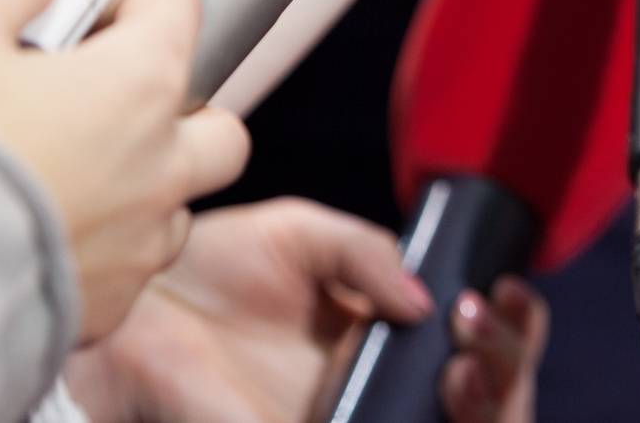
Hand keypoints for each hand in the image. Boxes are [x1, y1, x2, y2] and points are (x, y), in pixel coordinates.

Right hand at [0, 0, 250, 340]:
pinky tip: (54, 227)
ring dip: (147, 179)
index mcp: (140, 85)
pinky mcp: (113, 298)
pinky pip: (135, 263)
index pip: (181, 5)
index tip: (94, 2)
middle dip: (177, 102)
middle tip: (110, 95)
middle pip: (215, 118)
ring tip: (77, 167)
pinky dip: (109, 244)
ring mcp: (145, 234)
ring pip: (182, 199)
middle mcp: (162, 161)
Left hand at [64, 198, 546, 422]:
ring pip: (451, 418)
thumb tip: (424, 300)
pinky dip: (434, 414)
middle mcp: (372, 382)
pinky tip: (443, 386)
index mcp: (378, 330)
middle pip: (481, 393)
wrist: (133, 307)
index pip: (471, 339)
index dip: (506, 326)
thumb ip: (366, 253)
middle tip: (481, 328)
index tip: (502, 297)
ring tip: (464, 364)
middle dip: (506, 366)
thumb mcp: (301, 235)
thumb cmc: (208, 269)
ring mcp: (342, 412)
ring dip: (487, 396)